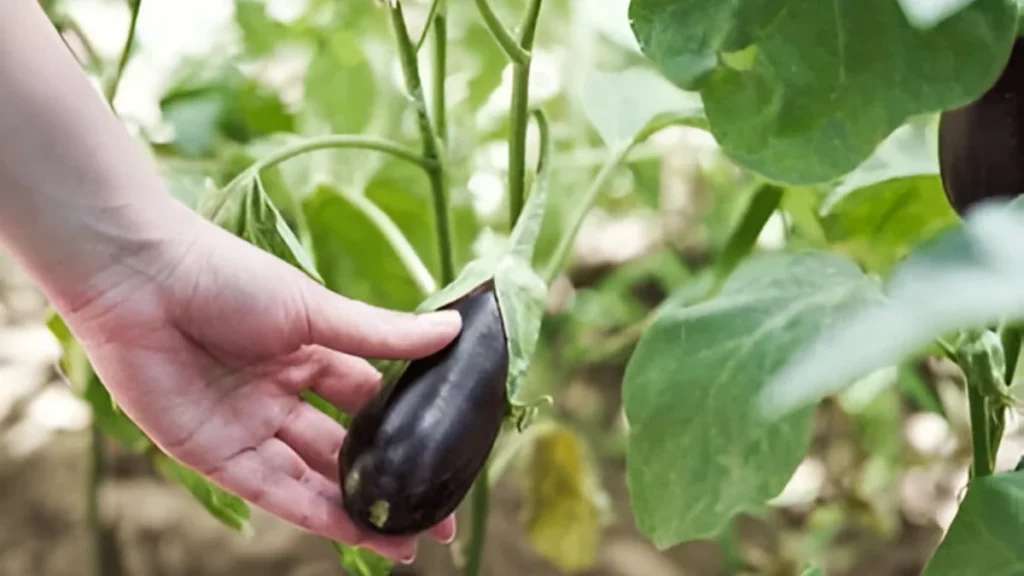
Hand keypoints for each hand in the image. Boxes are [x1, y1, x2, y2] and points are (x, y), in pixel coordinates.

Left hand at [59, 204, 461, 562]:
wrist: (141, 279)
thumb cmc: (228, 278)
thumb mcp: (316, 310)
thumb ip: (383, 335)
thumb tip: (453, 331)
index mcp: (307, 354)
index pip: (368, 402)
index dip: (407, 431)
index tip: (449, 457)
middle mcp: (280, 395)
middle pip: (344, 451)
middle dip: (386, 485)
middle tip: (435, 520)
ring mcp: (247, 426)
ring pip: (312, 479)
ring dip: (354, 511)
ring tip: (404, 541)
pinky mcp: (211, 452)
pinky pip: (270, 490)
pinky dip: (312, 512)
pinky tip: (353, 531)